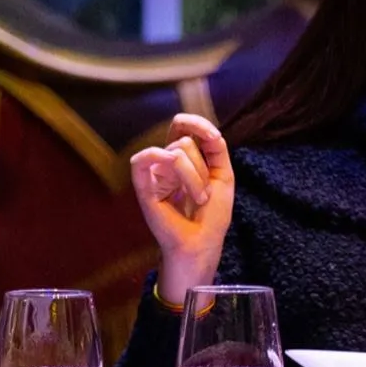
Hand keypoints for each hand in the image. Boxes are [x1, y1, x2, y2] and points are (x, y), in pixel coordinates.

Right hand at [130, 113, 234, 269]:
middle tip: (205, 193)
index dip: (197, 123)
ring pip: (176, 153)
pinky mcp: (143, 186)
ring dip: (195, 178)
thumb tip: (207, 130)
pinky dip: (159, 159)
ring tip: (198, 199)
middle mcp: (165, 162)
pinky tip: (175, 183)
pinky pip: (142, 159)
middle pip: (184, 142)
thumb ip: (215, 148)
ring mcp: (154, 173)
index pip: (182, 126)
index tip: (215, 137)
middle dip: (202, 167)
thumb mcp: (222, 173)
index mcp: (184, 157)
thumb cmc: (213, 213)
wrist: (203, 242)